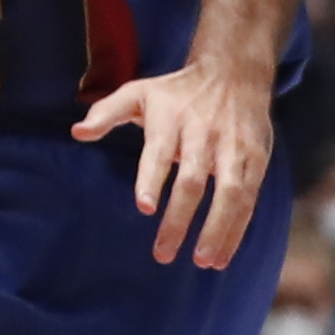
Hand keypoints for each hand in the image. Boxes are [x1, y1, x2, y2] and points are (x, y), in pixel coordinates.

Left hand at [74, 60, 273, 267]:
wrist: (234, 73)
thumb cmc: (176, 91)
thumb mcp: (138, 91)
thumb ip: (107, 112)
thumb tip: (77, 132)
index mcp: (169, 120)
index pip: (158, 153)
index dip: (151, 179)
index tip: (144, 207)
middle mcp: (202, 135)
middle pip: (192, 181)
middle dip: (180, 220)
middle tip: (163, 254)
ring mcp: (233, 148)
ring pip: (229, 194)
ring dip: (218, 230)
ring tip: (203, 262)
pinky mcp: (256, 159)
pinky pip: (250, 198)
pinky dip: (239, 227)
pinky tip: (225, 253)